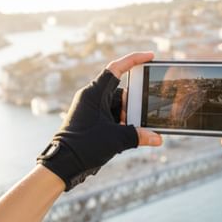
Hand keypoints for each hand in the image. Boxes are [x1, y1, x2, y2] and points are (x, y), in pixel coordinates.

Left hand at [37, 52, 162, 190]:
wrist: (62, 164)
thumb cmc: (83, 146)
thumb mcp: (116, 139)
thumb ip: (139, 136)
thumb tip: (158, 138)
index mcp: (93, 93)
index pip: (116, 68)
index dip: (134, 59)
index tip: (150, 56)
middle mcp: (91, 97)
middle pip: (120, 91)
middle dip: (133, 104)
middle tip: (143, 114)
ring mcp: (91, 109)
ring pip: (117, 106)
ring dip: (127, 117)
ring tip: (132, 131)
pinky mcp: (91, 120)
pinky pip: (111, 116)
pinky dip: (121, 124)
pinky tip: (126, 136)